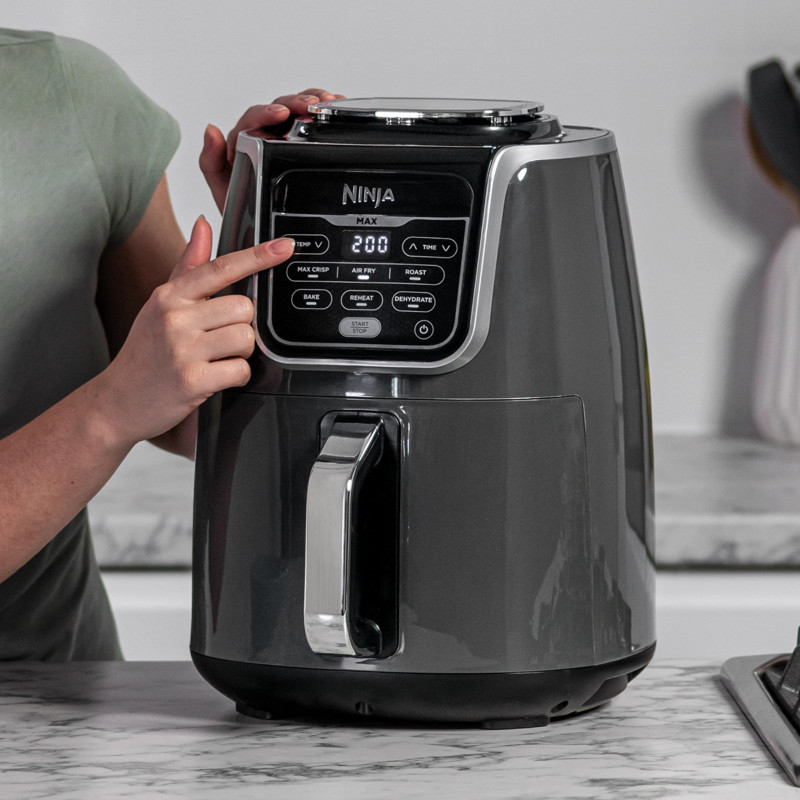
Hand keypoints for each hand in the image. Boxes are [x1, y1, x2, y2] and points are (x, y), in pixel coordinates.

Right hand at [97, 216, 293, 447]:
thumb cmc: (145, 354)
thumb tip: (203, 225)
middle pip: (244, 308)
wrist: (116, 402)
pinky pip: (241, 370)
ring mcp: (182, 349)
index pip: (220, 267)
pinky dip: (237, 377)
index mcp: (169, 296)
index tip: (283, 247)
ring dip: (241, 354)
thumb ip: (188, 267)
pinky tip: (217, 378)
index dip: (257, 256)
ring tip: (217, 360)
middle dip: (242, 327)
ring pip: (246, 338)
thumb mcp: (160, 305)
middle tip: (220, 342)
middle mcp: (174, 318)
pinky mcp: (192, 379)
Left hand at [200, 88, 344, 210]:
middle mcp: (265, 135)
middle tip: (312, 106)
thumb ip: (212, 162)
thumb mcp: (224, 191)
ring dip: (314, 103)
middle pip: (280, 108)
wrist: (265, 235)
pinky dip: (326, 113)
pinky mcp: (304, 145)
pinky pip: (314, 123)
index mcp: (244, 142)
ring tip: (329, 102)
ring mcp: (287, 139)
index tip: (281, 114)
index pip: (254, 119)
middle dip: (296, 103)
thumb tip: (211, 131)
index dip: (267, 113)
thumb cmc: (245, 213)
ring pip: (298, 111)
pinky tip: (336, 107)